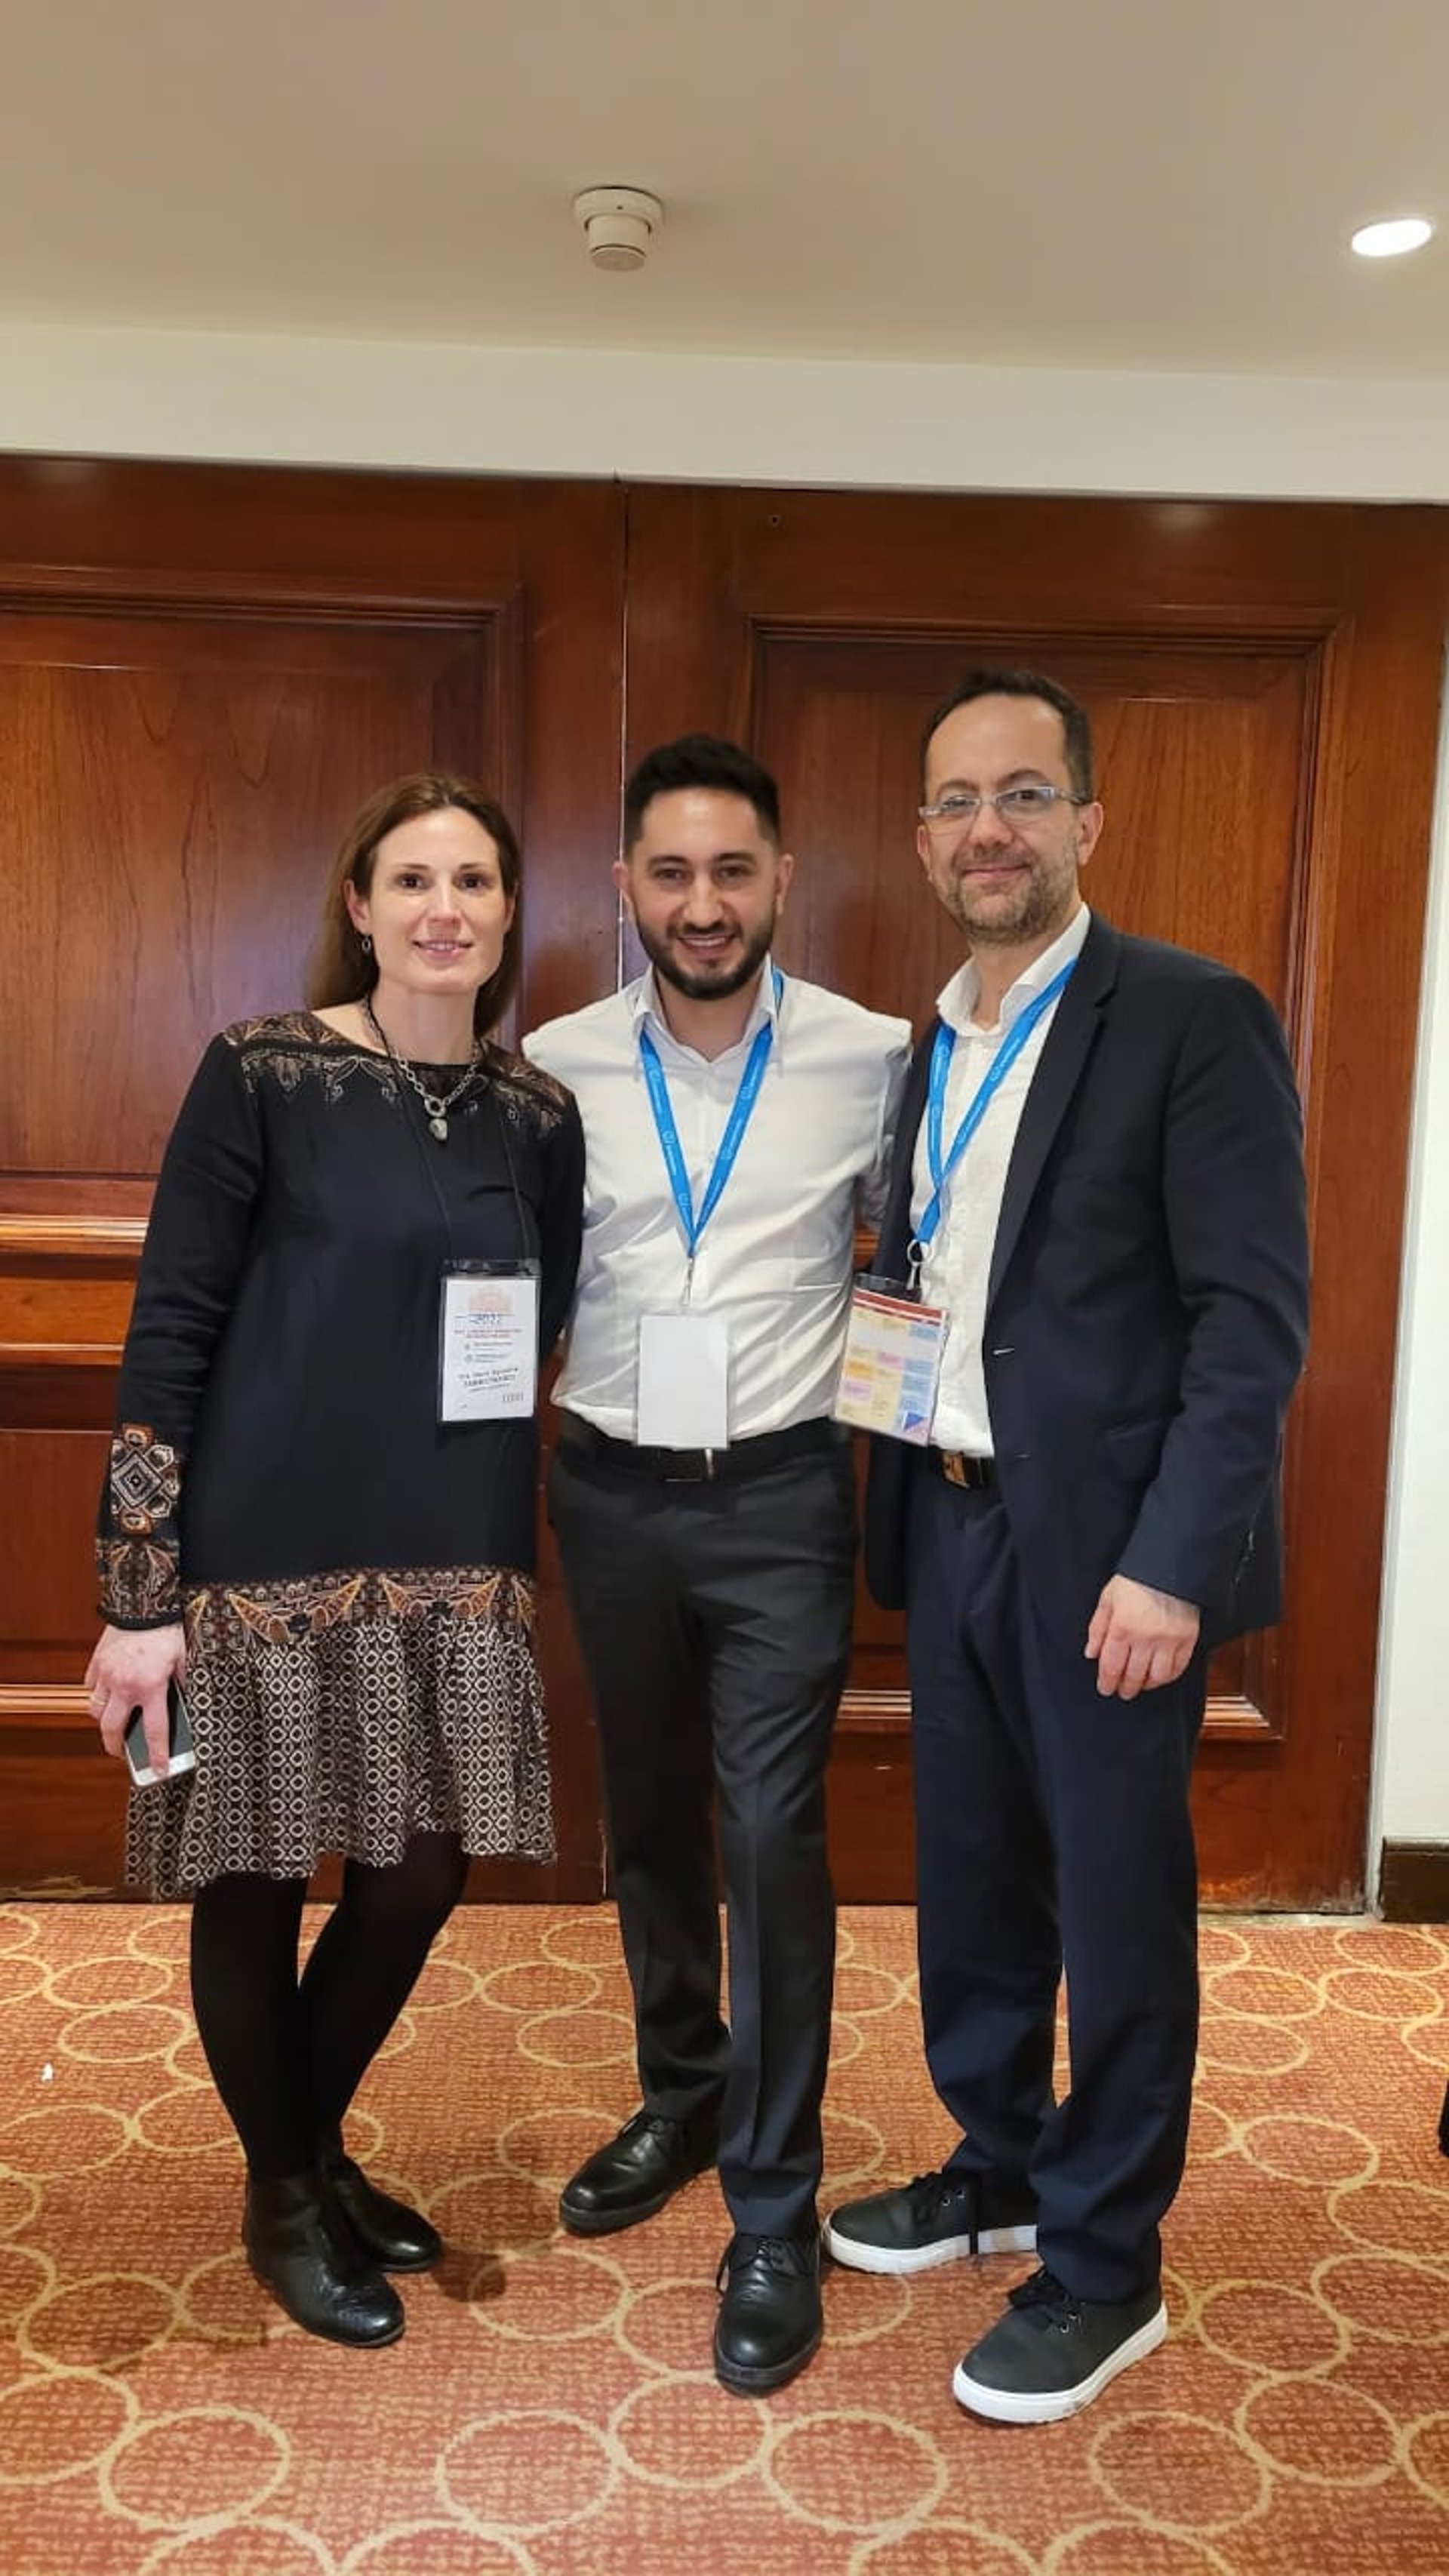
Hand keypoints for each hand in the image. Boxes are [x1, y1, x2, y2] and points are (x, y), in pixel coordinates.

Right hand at [84, 1624, 186, 1776]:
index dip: (157, 1754)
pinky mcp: (96, 1662)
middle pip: (112, 1728)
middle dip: (114, 1746)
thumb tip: (186, 1700)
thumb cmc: (166, 1628)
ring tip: (112, 1725)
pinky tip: (104, 1695)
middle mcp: (125, 1685)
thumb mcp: (185, 1658)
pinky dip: (95, 1694)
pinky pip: (90, 1685)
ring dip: (103, 1721)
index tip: (159, 1771)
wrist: (142, 1602)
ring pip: (96, 1709)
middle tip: (120, 1753)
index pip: (154, 1730)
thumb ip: (184, 1682)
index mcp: (150, 1687)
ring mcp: (106, 1674)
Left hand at [1085, 1576, 1198, 1699]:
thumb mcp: (1108, 1599)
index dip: (1107, 1682)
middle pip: (1133, 1675)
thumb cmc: (1136, 1579)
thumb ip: (1098, 1628)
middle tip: (1122, 1692)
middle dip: (1125, 1688)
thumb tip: (1091, 1653)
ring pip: (1156, 1676)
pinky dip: (1168, 1677)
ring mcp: (1168, 1641)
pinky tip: (1160, 1677)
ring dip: (1146, 1685)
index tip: (1105, 1688)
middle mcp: (1145, 1638)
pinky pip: (1178, 1667)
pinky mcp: (1187, 1639)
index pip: (1111, 1666)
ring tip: (1140, 1685)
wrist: (1169, 1566)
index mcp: (1122, 1628)